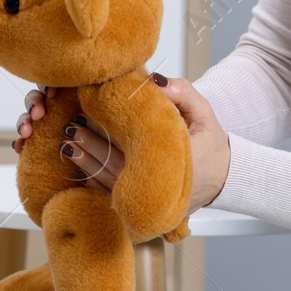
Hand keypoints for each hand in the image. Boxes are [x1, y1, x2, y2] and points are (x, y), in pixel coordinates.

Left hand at [18, 75, 233, 213]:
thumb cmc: (211, 142)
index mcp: (174, 161)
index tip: (83, 115)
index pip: (130, 145)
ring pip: (110, 186)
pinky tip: (78, 170)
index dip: (104, 132)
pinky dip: (94, 184)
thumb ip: (182, 93)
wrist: (223, 179)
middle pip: (115, 166)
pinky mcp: (144, 210)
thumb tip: (152, 80)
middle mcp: (160, 186)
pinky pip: (113, 200)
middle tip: (68, 128)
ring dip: (86, 166)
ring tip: (67, 146)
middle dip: (89, 147)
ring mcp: (151, 203)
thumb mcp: (204, 112)